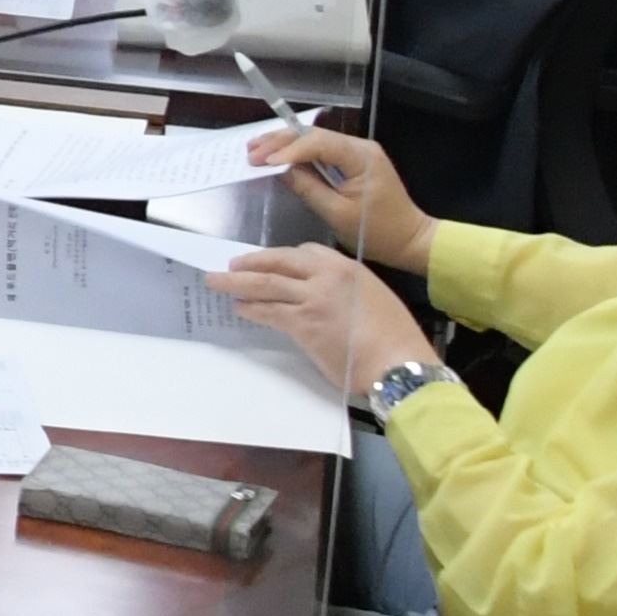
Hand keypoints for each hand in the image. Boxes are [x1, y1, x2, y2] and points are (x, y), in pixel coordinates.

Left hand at [215, 239, 437, 403]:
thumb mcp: (375, 300)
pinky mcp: (302, 322)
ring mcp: (313, 297)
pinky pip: (268, 310)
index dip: (282, 257)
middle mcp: (328, 275)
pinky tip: (239, 308)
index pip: (307, 252)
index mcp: (349, 268)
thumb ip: (347, 293)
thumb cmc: (395, 339)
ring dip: (236, 282)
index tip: (269, 261)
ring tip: (217, 282)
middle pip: (279, 261)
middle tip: (231, 265)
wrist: (399, 364)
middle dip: (251, 262)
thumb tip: (325, 301)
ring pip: (266, 283)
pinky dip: (250, 308)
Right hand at [248, 123, 431, 272]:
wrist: (410, 240)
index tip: (263, 162)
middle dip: (279, 143)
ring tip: (255, 150)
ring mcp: (357, 153)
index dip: (288, 150)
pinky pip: (321, 151)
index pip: (319, 143)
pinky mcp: (353, 162)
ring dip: (284, 145)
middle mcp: (360, 147)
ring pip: (315, 140)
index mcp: (362, 157)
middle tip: (250, 152)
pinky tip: (277, 157)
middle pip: (314, 135)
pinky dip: (298, 154)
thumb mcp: (338, 214)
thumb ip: (308, 188)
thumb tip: (281, 171)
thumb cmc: (377, 232)